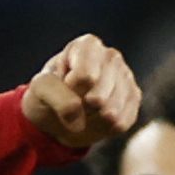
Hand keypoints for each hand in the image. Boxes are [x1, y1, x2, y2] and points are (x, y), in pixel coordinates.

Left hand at [21, 36, 139, 152]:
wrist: (57, 113)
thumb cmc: (48, 94)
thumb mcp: (40, 90)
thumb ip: (56, 96)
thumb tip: (78, 115)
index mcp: (87, 45)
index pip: (85, 77)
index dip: (70, 91)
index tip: (63, 86)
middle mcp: (111, 57)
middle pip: (99, 99)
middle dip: (80, 108)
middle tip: (73, 100)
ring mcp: (126, 77)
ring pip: (111, 114)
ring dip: (91, 120)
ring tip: (83, 109)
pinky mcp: (134, 99)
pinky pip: (120, 124)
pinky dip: (103, 128)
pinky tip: (95, 117)